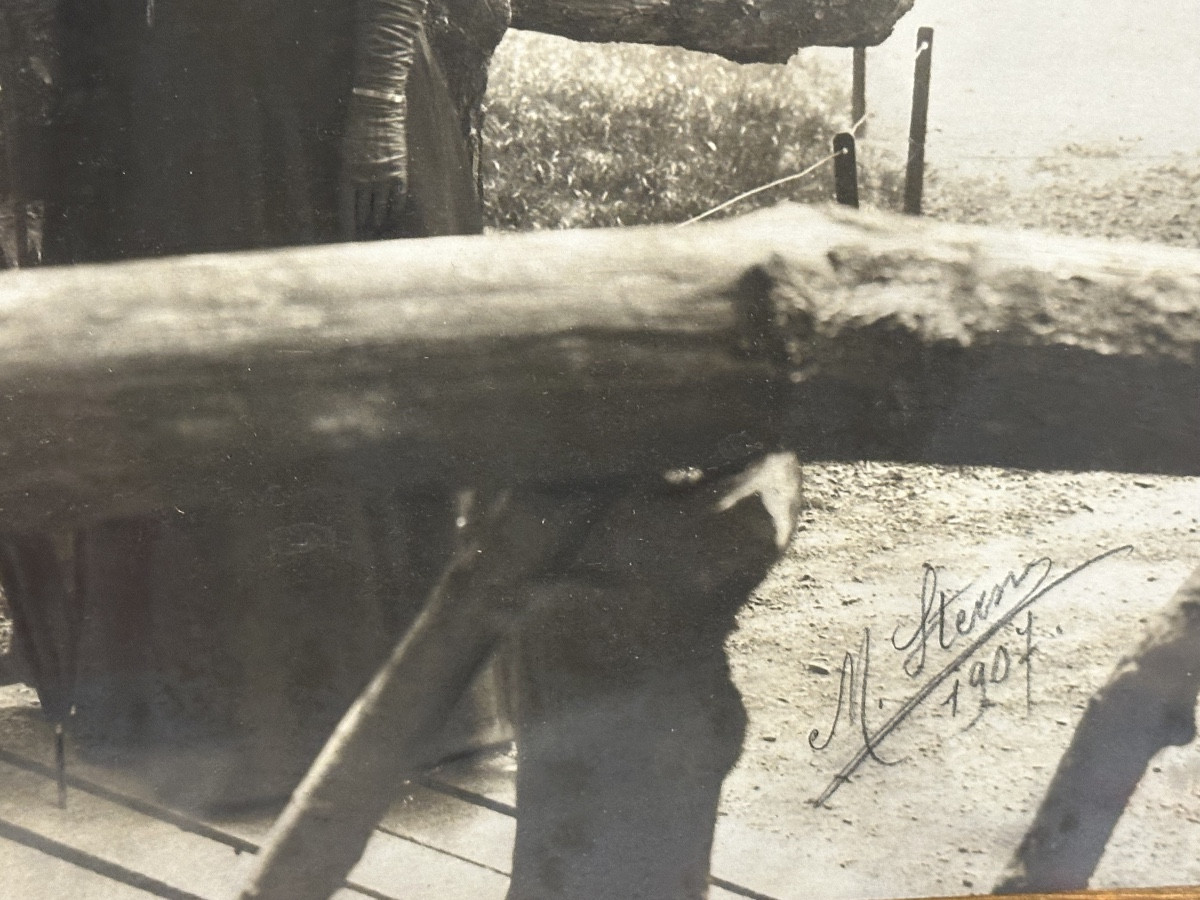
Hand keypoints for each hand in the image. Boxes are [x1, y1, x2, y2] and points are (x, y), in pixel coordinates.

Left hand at [343, 87, 408, 238]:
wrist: (378, 111)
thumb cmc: (357, 130)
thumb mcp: (344, 154)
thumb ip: (347, 177)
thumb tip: (350, 200)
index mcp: (347, 175)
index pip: (346, 210)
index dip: (347, 227)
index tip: (348, 240)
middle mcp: (365, 180)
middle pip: (363, 212)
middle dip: (362, 225)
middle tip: (362, 234)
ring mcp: (383, 178)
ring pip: (380, 209)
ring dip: (377, 221)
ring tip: (375, 228)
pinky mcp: (398, 174)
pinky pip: (397, 200)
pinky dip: (393, 212)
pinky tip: (391, 218)